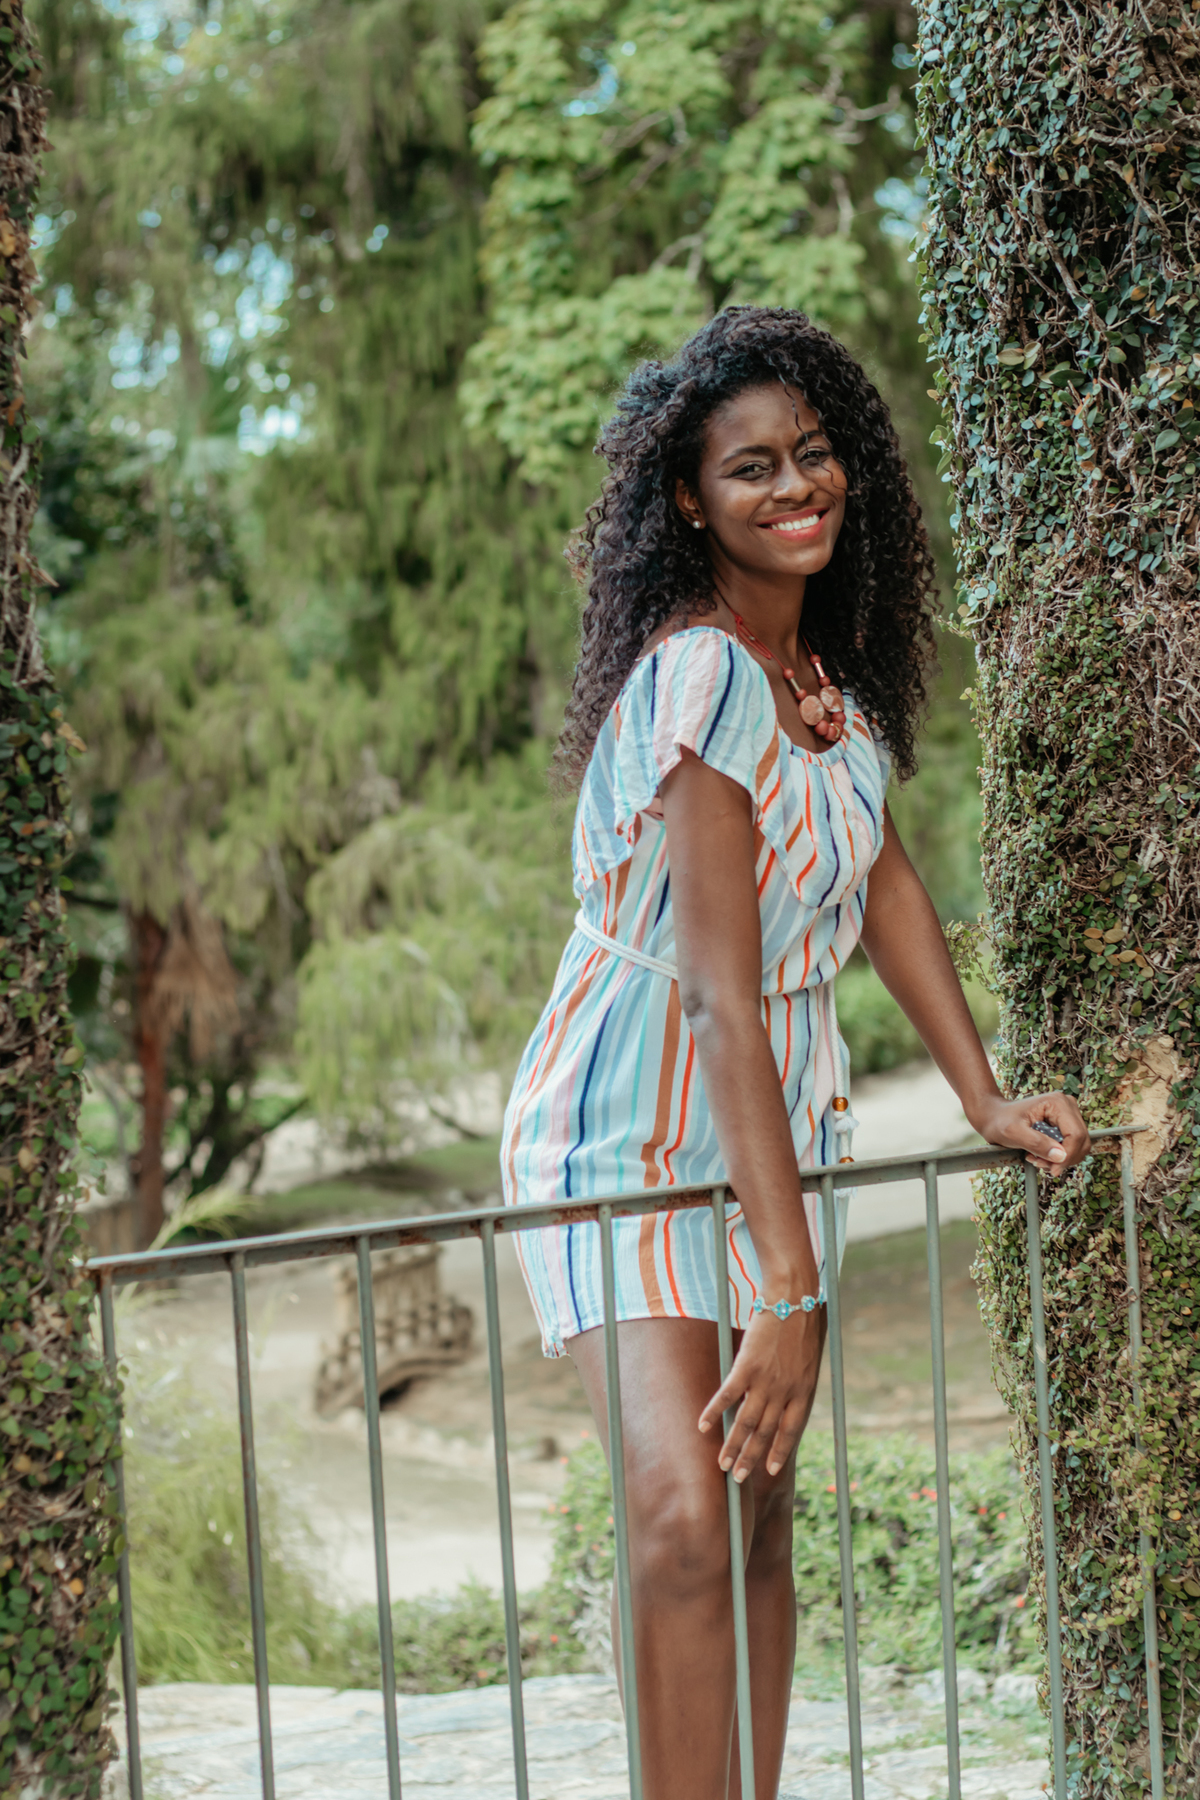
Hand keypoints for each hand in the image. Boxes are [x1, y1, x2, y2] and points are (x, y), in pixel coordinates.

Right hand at [697, 1307, 822, 1482]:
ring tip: (722, 1465)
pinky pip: (727, 1396)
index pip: (791, 1431)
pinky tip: (703, 1427)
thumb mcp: (806, 1358)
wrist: (795, 1297)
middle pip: (766, 1433)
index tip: (771, 1471)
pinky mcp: (747, 1366)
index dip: (780, 1451)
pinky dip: (714, 1412)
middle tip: (737, 1478)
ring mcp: (766, 1380)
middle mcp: (785, 1391)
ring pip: (746, 1422)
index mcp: (804, 1390)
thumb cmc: (800, 1322)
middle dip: (751, 1458)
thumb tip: (785, 1394)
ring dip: (733, 1446)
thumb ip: (796, 1380)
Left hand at [972, 1090, 1089, 1176]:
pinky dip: (1059, 1156)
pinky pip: (1072, 1146)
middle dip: (1063, 1159)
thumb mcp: (1013, 1133)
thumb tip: (1061, 1156)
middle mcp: (1067, 1105)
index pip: (1076, 1135)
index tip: (1052, 1169)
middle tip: (1041, 1165)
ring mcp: (1068, 1114)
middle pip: (1080, 1141)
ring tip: (1037, 1159)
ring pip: (1079, 1145)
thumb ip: (1036, 1143)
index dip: (1067, 1156)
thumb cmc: (1000, 1121)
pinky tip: (1040, 1155)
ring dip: (1061, 1159)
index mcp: (1057, 1103)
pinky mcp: (1065, 1123)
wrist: (994, 1117)